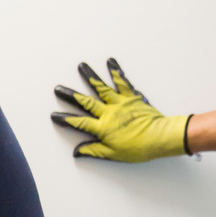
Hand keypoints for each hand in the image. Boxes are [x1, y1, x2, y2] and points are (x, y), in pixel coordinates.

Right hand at [51, 59, 189, 161]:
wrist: (160, 137)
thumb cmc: (139, 148)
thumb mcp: (113, 154)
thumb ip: (94, 151)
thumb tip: (78, 152)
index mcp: (103, 128)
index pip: (80, 123)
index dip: (67, 119)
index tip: (55, 115)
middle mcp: (109, 113)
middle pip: (86, 102)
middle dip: (71, 95)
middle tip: (59, 88)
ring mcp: (120, 103)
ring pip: (102, 88)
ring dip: (90, 77)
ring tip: (82, 66)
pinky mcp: (132, 97)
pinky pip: (123, 82)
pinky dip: (116, 72)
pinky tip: (110, 62)